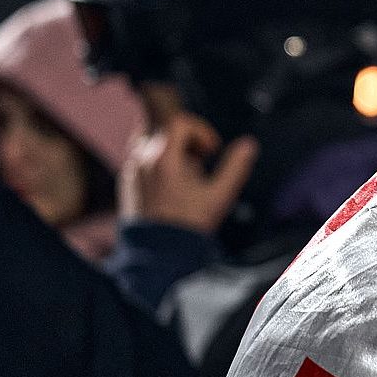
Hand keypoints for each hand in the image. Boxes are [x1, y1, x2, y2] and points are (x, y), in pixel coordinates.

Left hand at [119, 112, 258, 233]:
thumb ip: (235, 167)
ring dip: (170, 147)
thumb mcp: (219, 196)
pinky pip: (140, 157)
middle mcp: (142, 160)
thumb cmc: (188, 226)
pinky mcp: (127, 183)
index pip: (179, 122)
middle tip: (199, 160)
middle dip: (185, 137)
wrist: (159, 255)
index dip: (200, 130)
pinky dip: (157, 160)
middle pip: (162, 126)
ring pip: (149, 139)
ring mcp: (131, 171)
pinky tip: (172, 184)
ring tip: (186, 172)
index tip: (211, 151)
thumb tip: (248, 145)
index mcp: (163, 159)